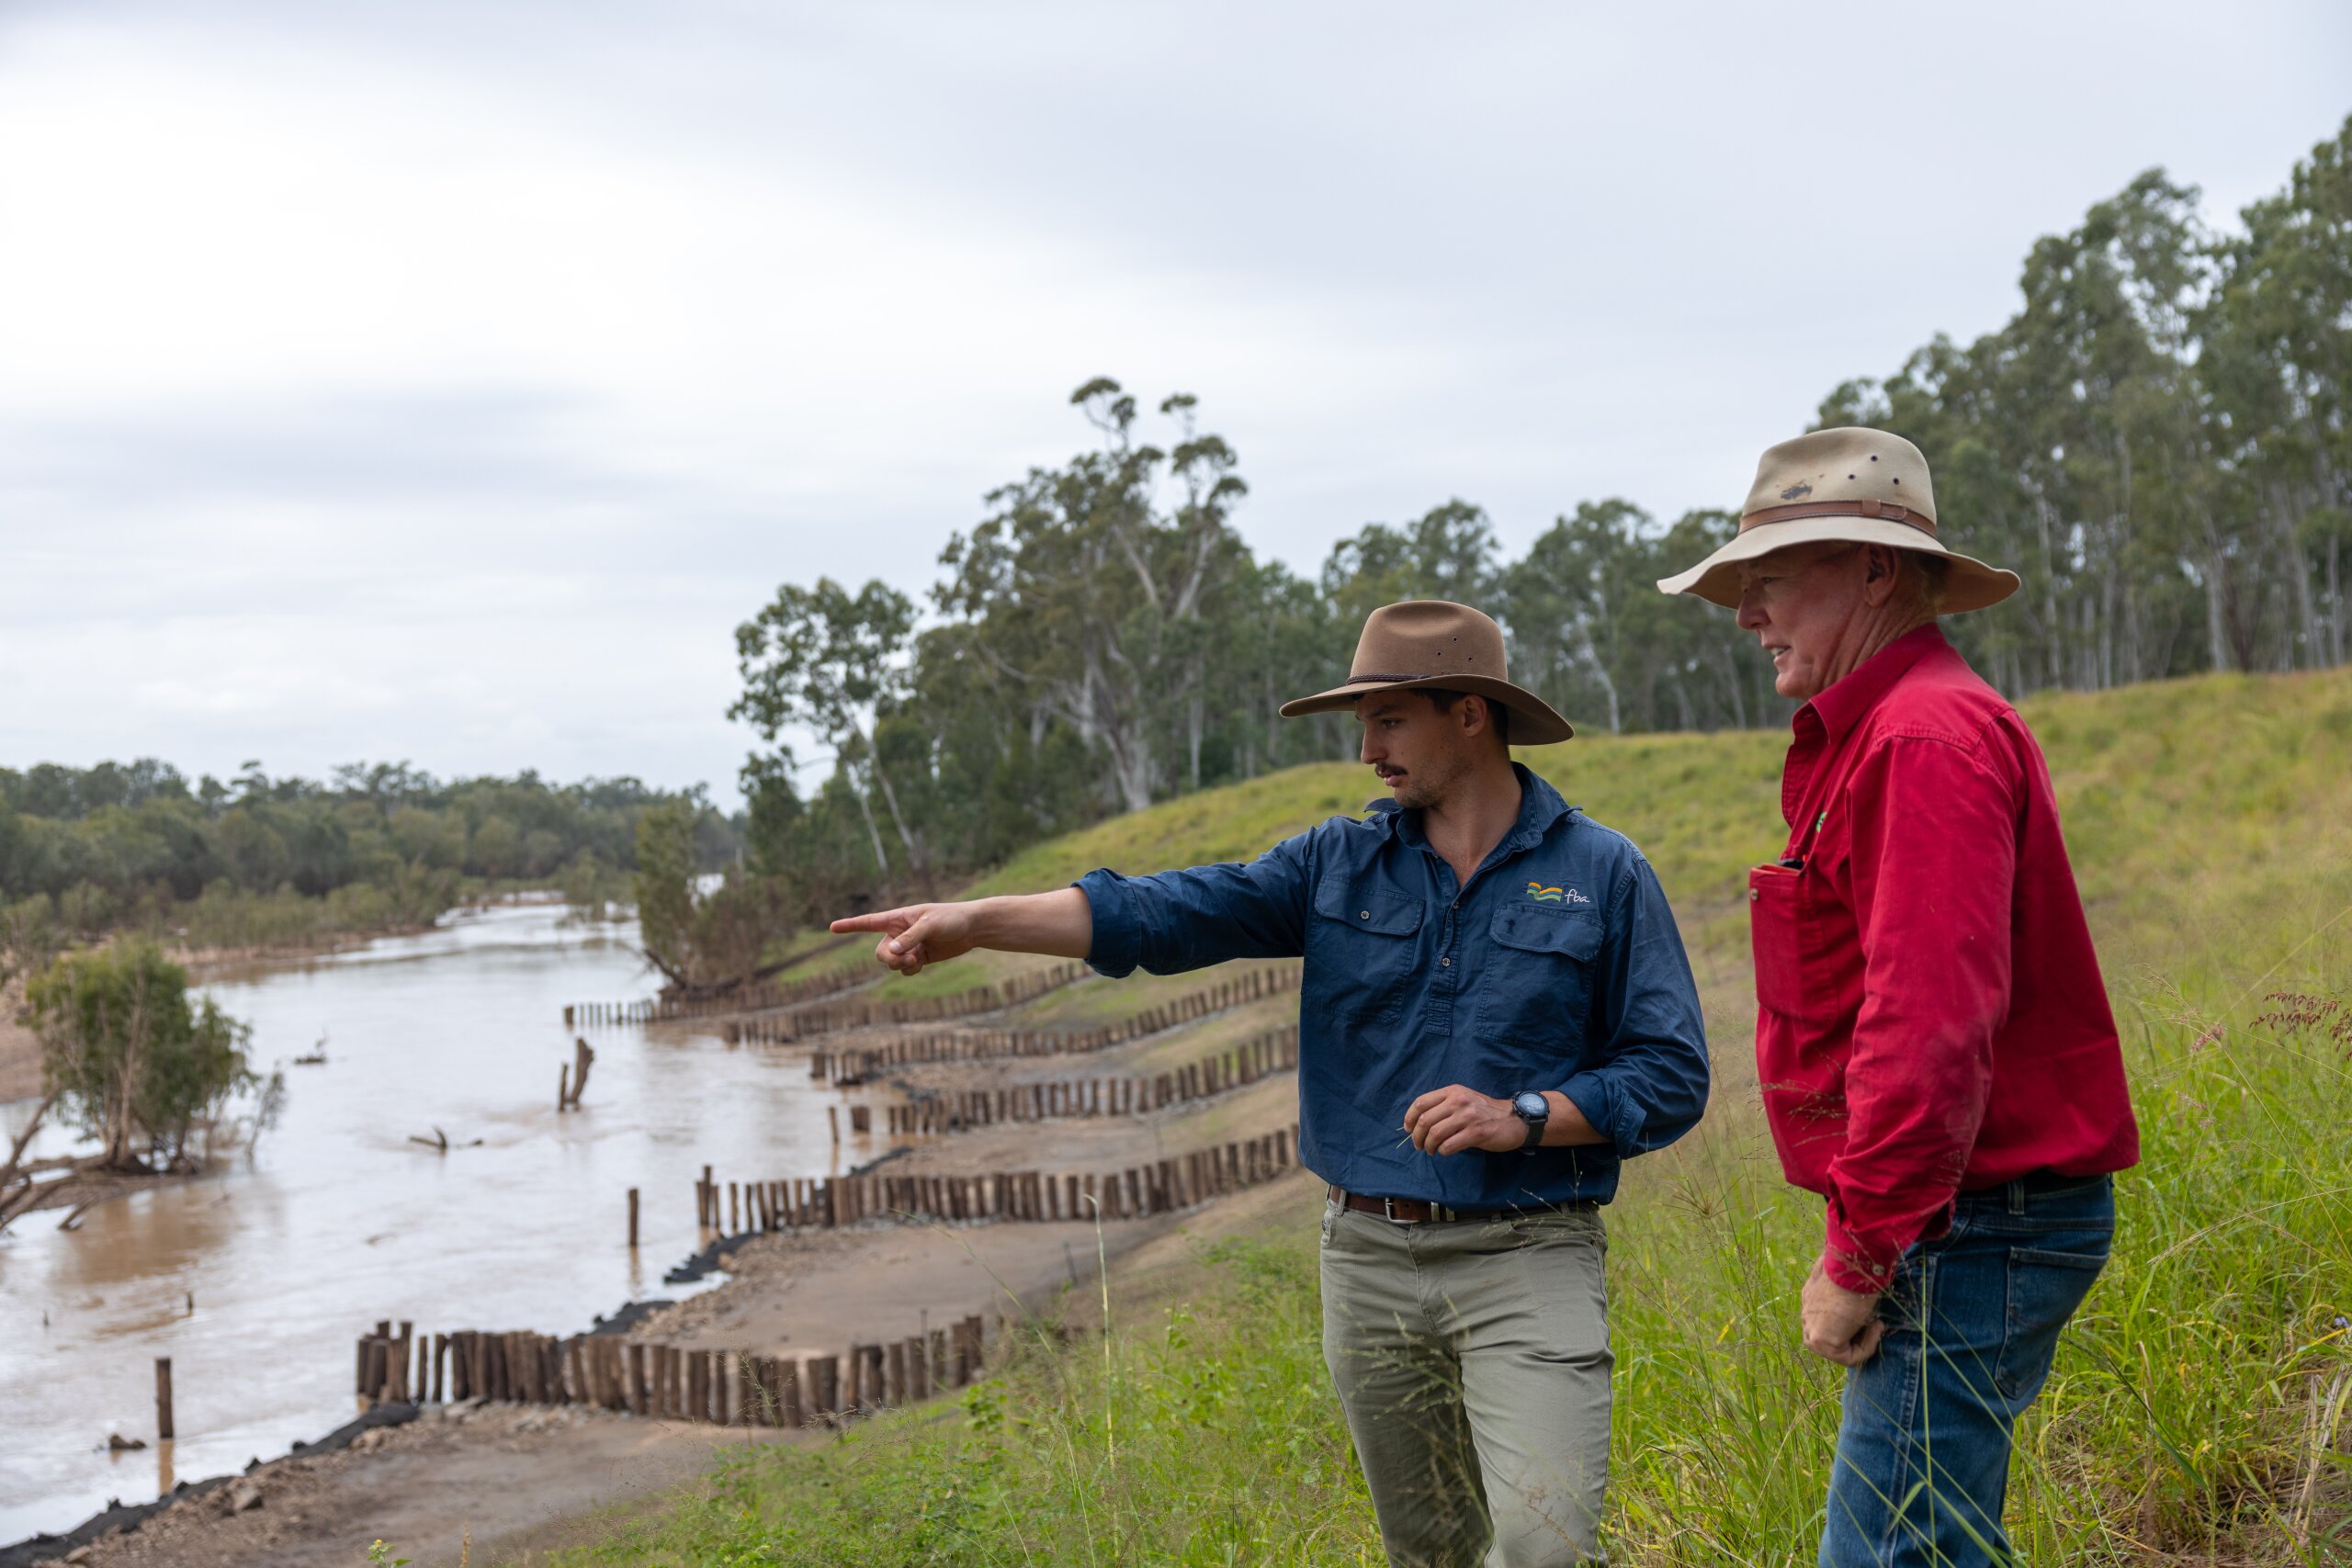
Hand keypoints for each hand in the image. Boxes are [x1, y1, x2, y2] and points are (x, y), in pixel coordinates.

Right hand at [829, 903, 979, 976]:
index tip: (832, 928)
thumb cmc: (951, 918)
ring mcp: (908, 946)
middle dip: (890, 960)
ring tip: (918, 959)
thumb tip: (892, 952)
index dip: (850, 926)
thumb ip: (910, 937)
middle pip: (880, 952)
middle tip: (907, 959)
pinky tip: (922, 964)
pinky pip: (905, 970)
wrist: (972, 928)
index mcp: (897, 918)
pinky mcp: (919, 957)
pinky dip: (910, 970)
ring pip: (892, 963)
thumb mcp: (930, 924)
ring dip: (902, 966)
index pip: (868, 922)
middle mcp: (899, 933)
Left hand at [1403, 1085, 1524, 1154]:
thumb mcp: (1464, 1099)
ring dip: (1428, 1146)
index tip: (1408, 1129)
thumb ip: (1444, 1106)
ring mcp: (1468, 1116)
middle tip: (1418, 1145)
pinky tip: (1445, 1152)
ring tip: (1430, 1151)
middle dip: (1416, 1136)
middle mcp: (1459, 1101)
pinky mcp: (1476, 1133)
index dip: (1410, 1118)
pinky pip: (1449, 1145)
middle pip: (1425, 1120)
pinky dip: (1442, 1151)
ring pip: (1435, 1134)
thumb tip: (1419, 1122)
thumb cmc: (1486, 1111)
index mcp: (1453, 1091)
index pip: (1421, 1102)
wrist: (1515, 1119)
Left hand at [1800, 1261, 1883, 1365]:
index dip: (1854, 1325)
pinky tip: (1876, 1327)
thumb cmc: (1855, 1270)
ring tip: (1876, 1324)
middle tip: (1875, 1322)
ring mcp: (1812, 1331)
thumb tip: (1859, 1291)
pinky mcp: (1822, 1342)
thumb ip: (1845, 1292)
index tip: (1871, 1314)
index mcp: (1810, 1298)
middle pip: (1833, 1340)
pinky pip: (1848, 1358)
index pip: (1828, 1323)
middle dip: (1859, 1336)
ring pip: (1840, 1352)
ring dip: (1865, 1342)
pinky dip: (1868, 1347)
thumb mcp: (1849, 1279)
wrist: (1851, 1268)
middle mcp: (1807, 1316)